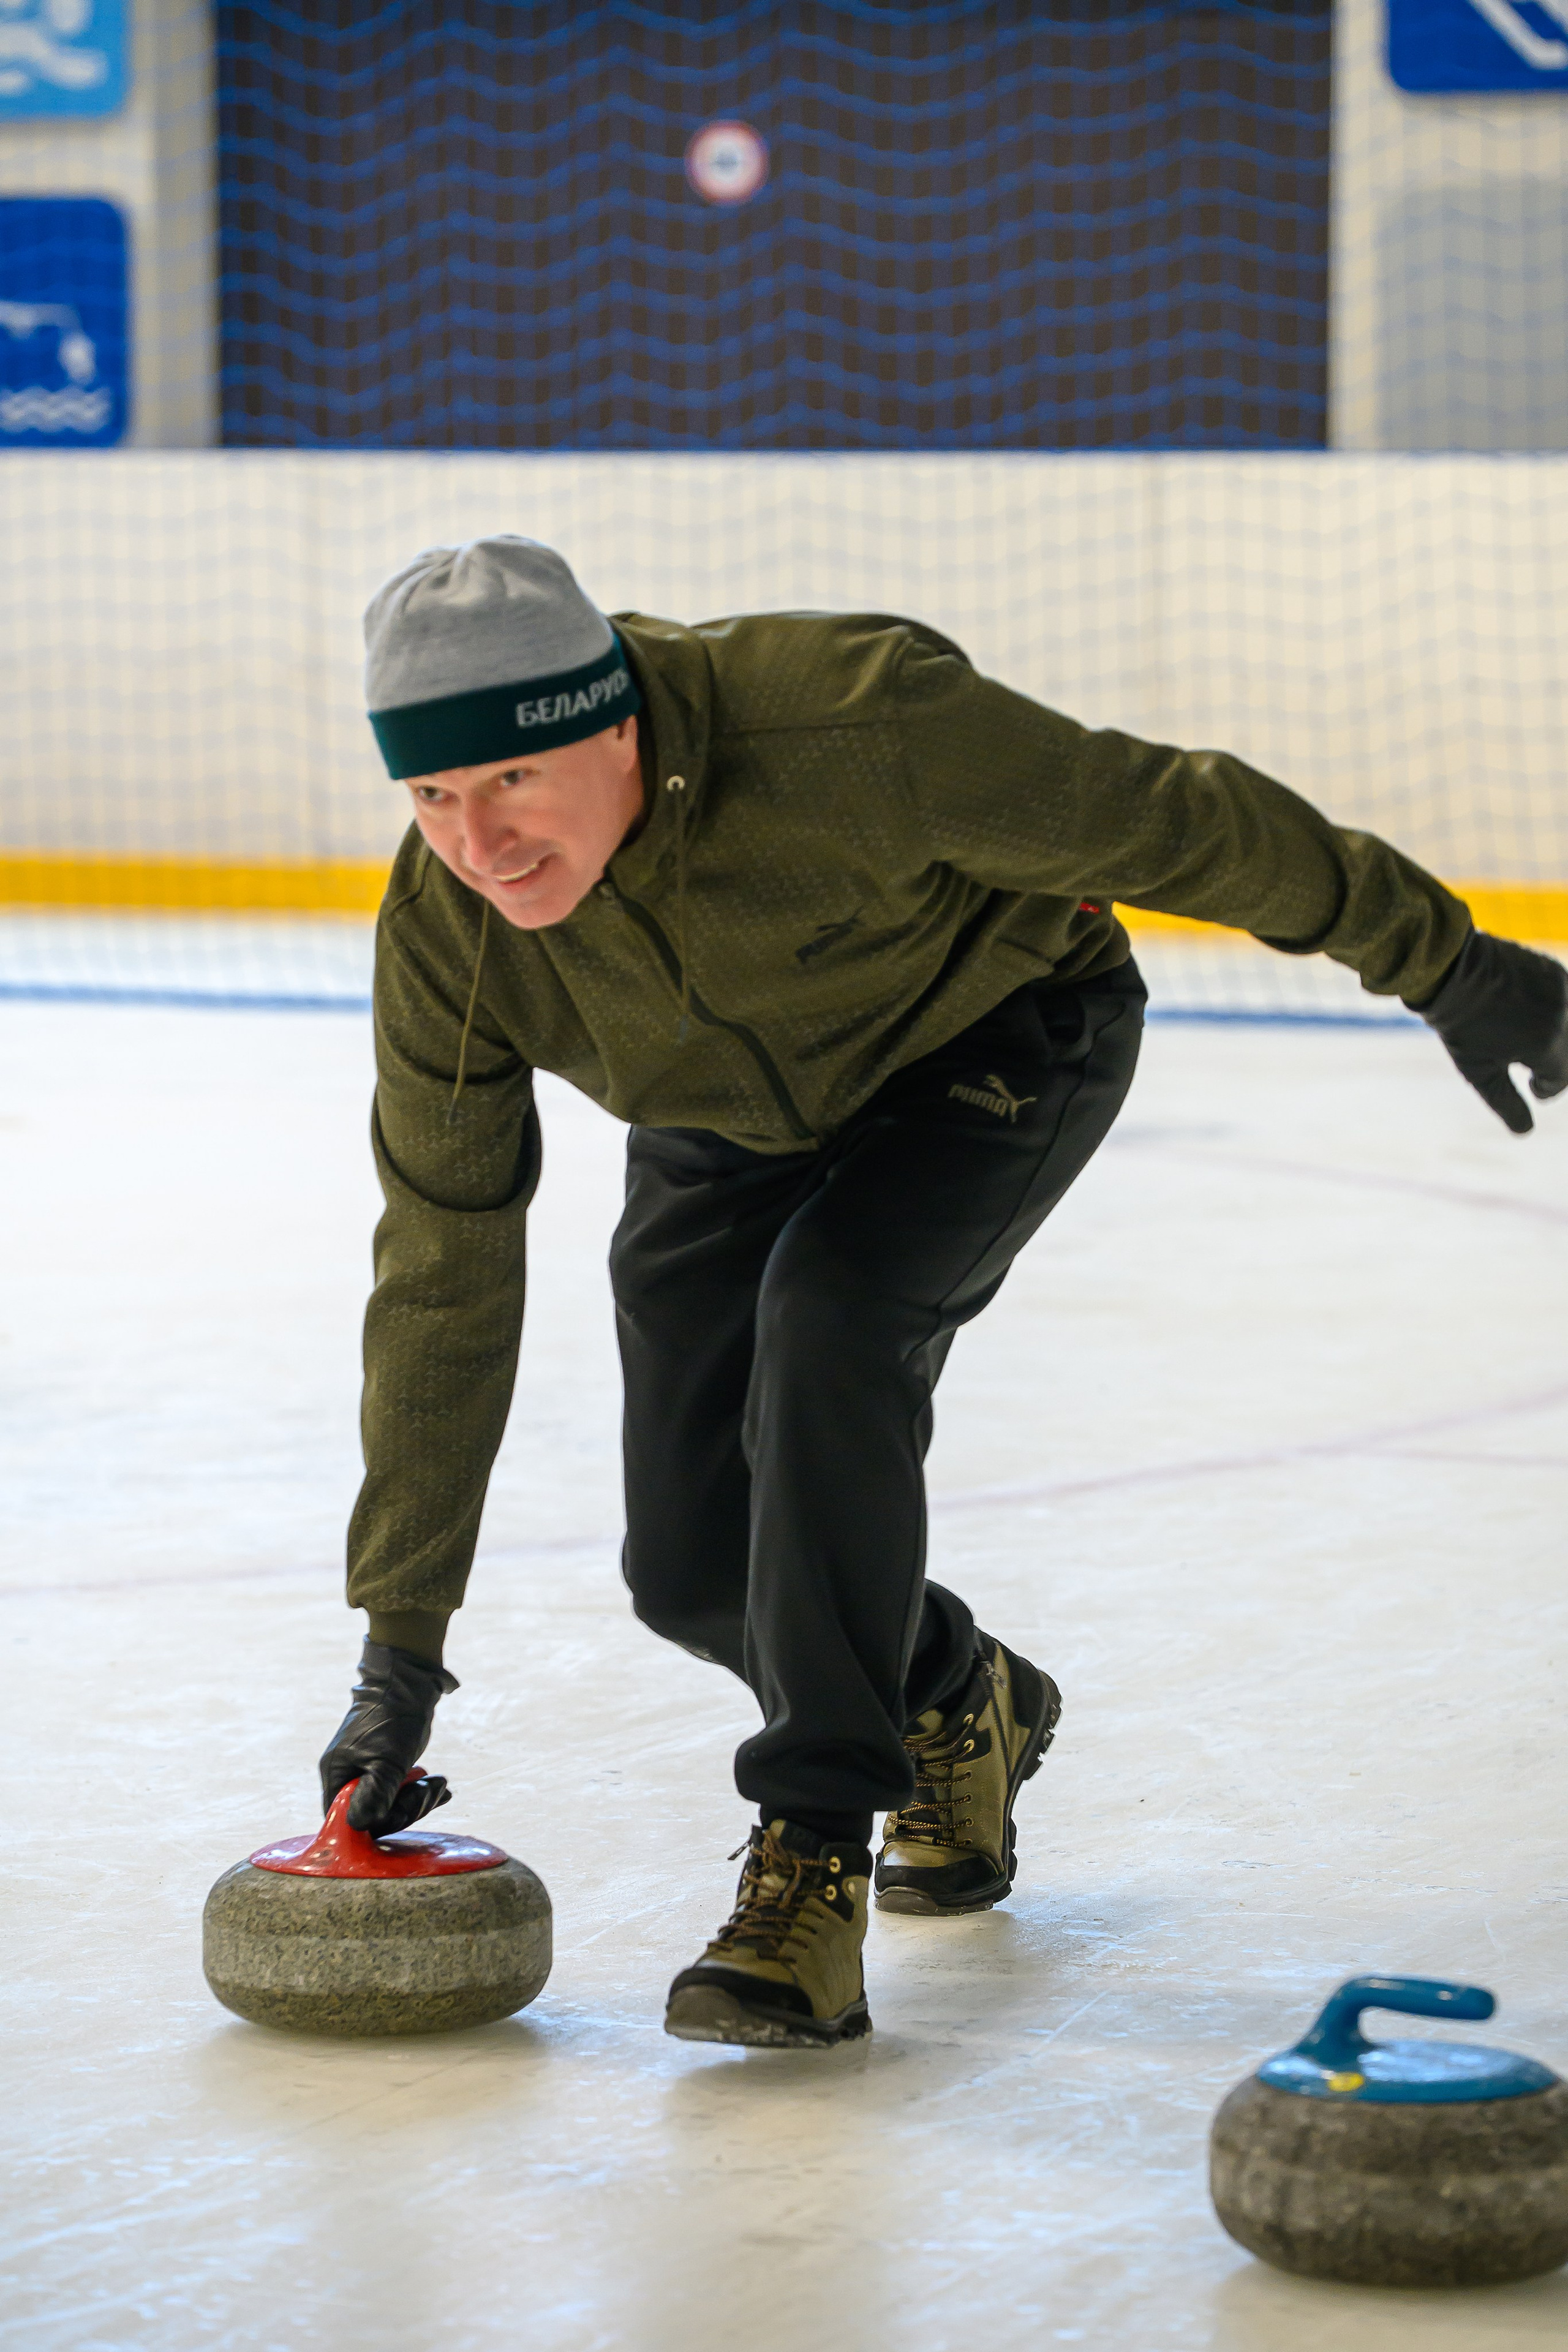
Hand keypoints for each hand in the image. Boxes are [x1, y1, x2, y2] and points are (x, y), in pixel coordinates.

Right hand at [319, 1639, 458, 1834]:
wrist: (406, 1685)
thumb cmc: (390, 1719)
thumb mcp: (385, 1760)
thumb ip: (375, 1794)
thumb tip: (360, 1825)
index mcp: (337, 1776)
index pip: (346, 1819)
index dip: (374, 1823)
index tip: (401, 1810)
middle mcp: (349, 1778)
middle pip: (373, 1815)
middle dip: (406, 1808)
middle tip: (430, 1792)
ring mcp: (369, 1774)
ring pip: (391, 1806)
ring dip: (419, 1800)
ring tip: (439, 1784)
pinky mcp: (387, 1769)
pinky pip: (402, 1793)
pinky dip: (421, 1793)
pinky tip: (439, 1787)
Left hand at [1412, 932, 1567, 1134]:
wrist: (1450, 970)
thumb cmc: (1462, 1026)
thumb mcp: (1480, 1072)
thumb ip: (1507, 1103)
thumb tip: (1525, 1132)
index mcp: (1546, 1045)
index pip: (1560, 1078)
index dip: (1545, 1087)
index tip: (1533, 1086)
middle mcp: (1562, 1017)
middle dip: (1554, 1062)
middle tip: (1530, 1061)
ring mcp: (1563, 990)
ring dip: (1555, 1037)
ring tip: (1527, 1036)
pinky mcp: (1555, 972)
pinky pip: (1565, 1001)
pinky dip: (1555, 1013)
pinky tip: (1528, 1011)